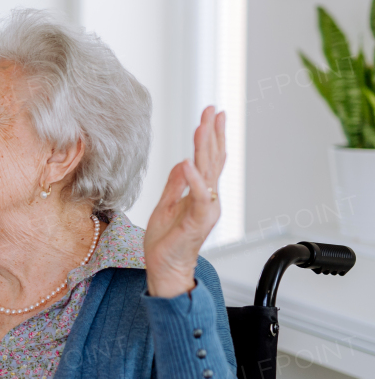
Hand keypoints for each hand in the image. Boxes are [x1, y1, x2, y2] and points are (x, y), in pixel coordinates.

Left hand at [144, 106, 225, 297]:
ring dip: (205, 149)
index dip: (211, 137)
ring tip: (203, 126)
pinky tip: (190, 163)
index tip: (212, 114)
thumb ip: (176, 184)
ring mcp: (204, 211)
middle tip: (213, 110)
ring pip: (208, 174)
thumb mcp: (166, 205)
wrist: (165, 269)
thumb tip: (183, 162)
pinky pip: (198, 199)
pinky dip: (195, 181)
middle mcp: (207, 200)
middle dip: (213, 133)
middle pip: (212, 161)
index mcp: (200, 195)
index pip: (208, 160)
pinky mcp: (196, 223)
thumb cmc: (166, 242)